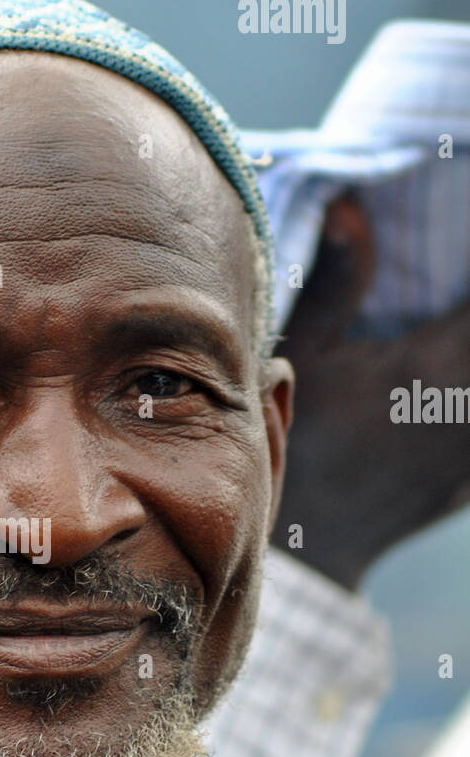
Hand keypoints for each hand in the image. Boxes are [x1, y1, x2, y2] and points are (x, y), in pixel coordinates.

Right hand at [271, 194, 469, 588]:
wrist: (316, 549)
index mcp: (440, 358)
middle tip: (453, 293)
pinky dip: (469, 400)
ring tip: (450, 336)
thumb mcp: (306, 358)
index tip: (464, 217)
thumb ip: (337, 283)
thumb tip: (350, 207)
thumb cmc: (303, 446)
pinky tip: (451, 386)